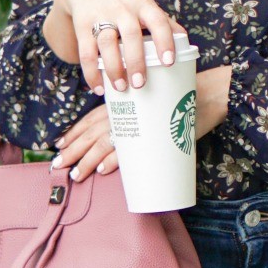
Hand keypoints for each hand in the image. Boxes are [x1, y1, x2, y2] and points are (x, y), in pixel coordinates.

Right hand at [43, 0, 186, 93]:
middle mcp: (122, 9)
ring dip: (113, 68)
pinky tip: (99, 88)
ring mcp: (101, 17)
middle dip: (135, 61)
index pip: (157, 20)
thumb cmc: (125, 0)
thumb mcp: (144, 4)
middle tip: (140, 84)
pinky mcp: (83, 26)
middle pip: (131, 34)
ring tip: (121, 87)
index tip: (168, 62)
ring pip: (106, 43)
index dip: (164, 40)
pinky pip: (86, 52)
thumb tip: (186, 43)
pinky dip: (91, 73)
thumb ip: (162, 21)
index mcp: (142, 5)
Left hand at [54, 65, 231, 182]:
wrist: (210, 93)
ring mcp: (141, 122)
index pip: (93, 117)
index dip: (75, 131)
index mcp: (127, 100)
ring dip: (88, 159)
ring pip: (106, 141)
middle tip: (58, 164)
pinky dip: (115, 160)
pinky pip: (130, 148)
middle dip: (74, 149)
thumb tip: (123, 136)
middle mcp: (130, 108)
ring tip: (76, 174)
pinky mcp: (155, 133)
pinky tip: (103, 170)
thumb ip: (137, 113)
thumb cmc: (181, 98)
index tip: (60, 144)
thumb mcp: (154, 100)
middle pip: (94, 130)